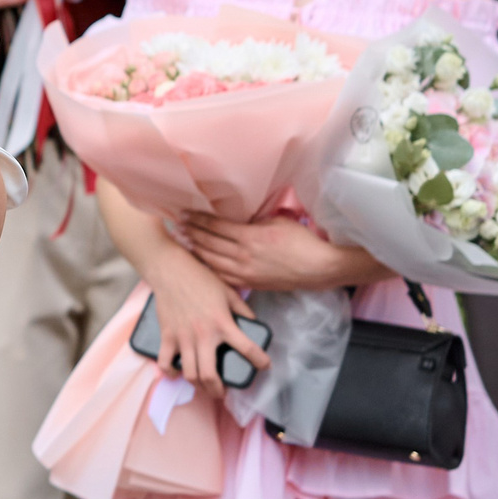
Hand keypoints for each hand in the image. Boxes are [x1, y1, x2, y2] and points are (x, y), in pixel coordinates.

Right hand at [140, 238, 271, 390]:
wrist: (170, 270)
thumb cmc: (200, 278)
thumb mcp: (228, 291)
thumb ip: (242, 309)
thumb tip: (252, 322)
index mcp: (222, 323)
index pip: (247, 349)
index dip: (260, 361)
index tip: (265, 366)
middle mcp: (203, 335)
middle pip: (210, 376)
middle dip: (218, 391)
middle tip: (222, 392)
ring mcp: (183, 338)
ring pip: (190, 374)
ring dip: (198, 385)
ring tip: (203, 385)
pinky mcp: (167, 336)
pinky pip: (165, 362)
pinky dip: (170, 372)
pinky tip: (177, 372)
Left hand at [176, 210, 364, 292]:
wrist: (319, 268)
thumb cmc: (302, 242)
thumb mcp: (278, 222)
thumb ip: (255, 221)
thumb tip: (239, 219)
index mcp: (250, 237)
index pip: (216, 227)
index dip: (198, 219)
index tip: (184, 213)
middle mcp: (244, 256)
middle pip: (209, 243)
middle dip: (191, 233)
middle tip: (178, 226)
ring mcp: (246, 273)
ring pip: (212, 262)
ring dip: (196, 251)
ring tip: (184, 242)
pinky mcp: (251, 284)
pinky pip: (223, 277)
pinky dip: (209, 269)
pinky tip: (202, 263)